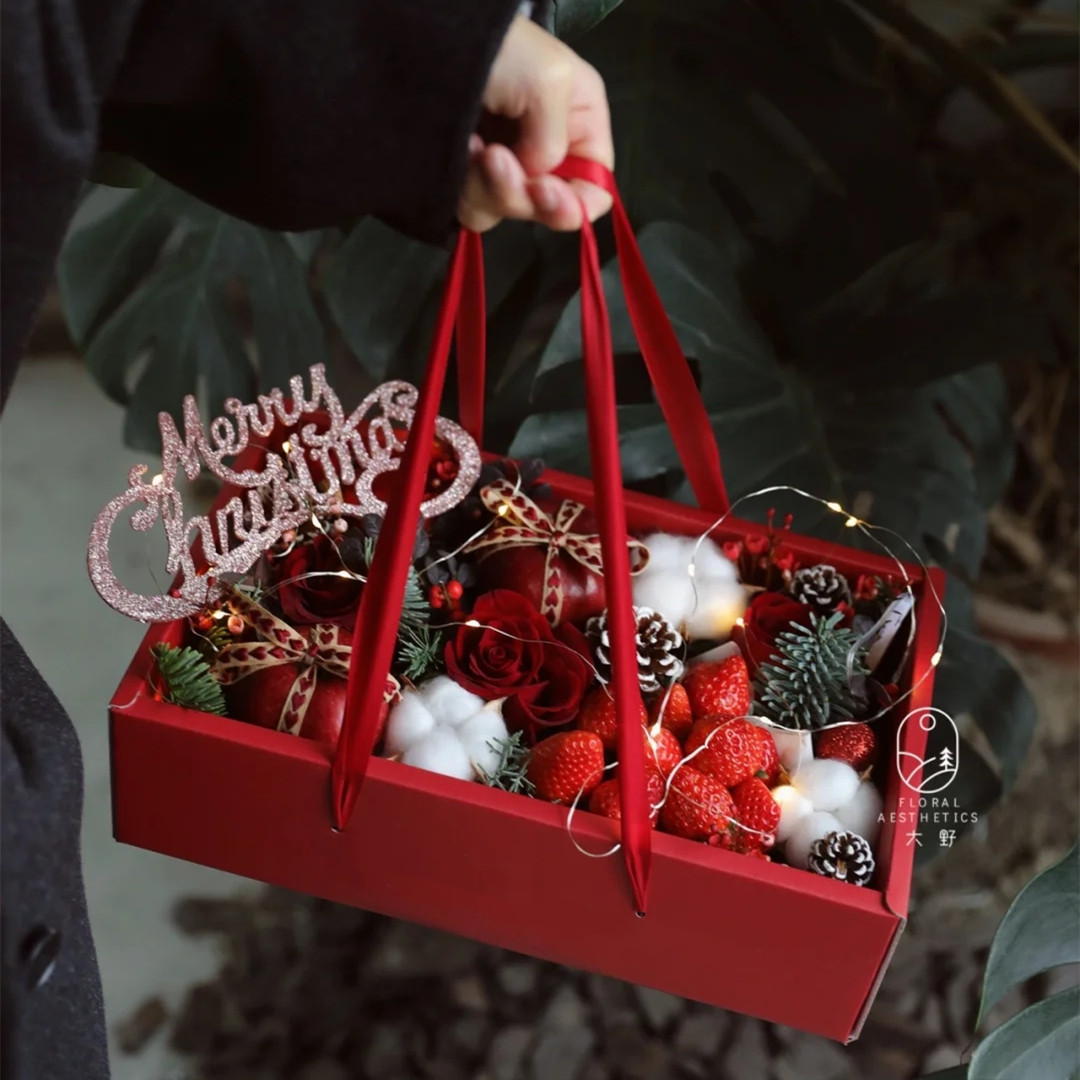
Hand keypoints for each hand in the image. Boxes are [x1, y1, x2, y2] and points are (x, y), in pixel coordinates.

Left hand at [458, 15, 613, 232]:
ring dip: (487, 186)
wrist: (426, 40)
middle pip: (547, 211)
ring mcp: (508, 167)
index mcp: (580, 127)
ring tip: (472, 143)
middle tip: (494, 157)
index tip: (541, 191)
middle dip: (519, 191)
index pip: (594, 191)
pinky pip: (475, 208)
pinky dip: (464, 186)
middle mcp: (547, 153)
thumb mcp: (548, 80)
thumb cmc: (500, 47)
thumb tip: (534, 178)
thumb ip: (555, 142)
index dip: (573, 205)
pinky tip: (459, 150)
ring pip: (507, 212)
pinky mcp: (472, 176)